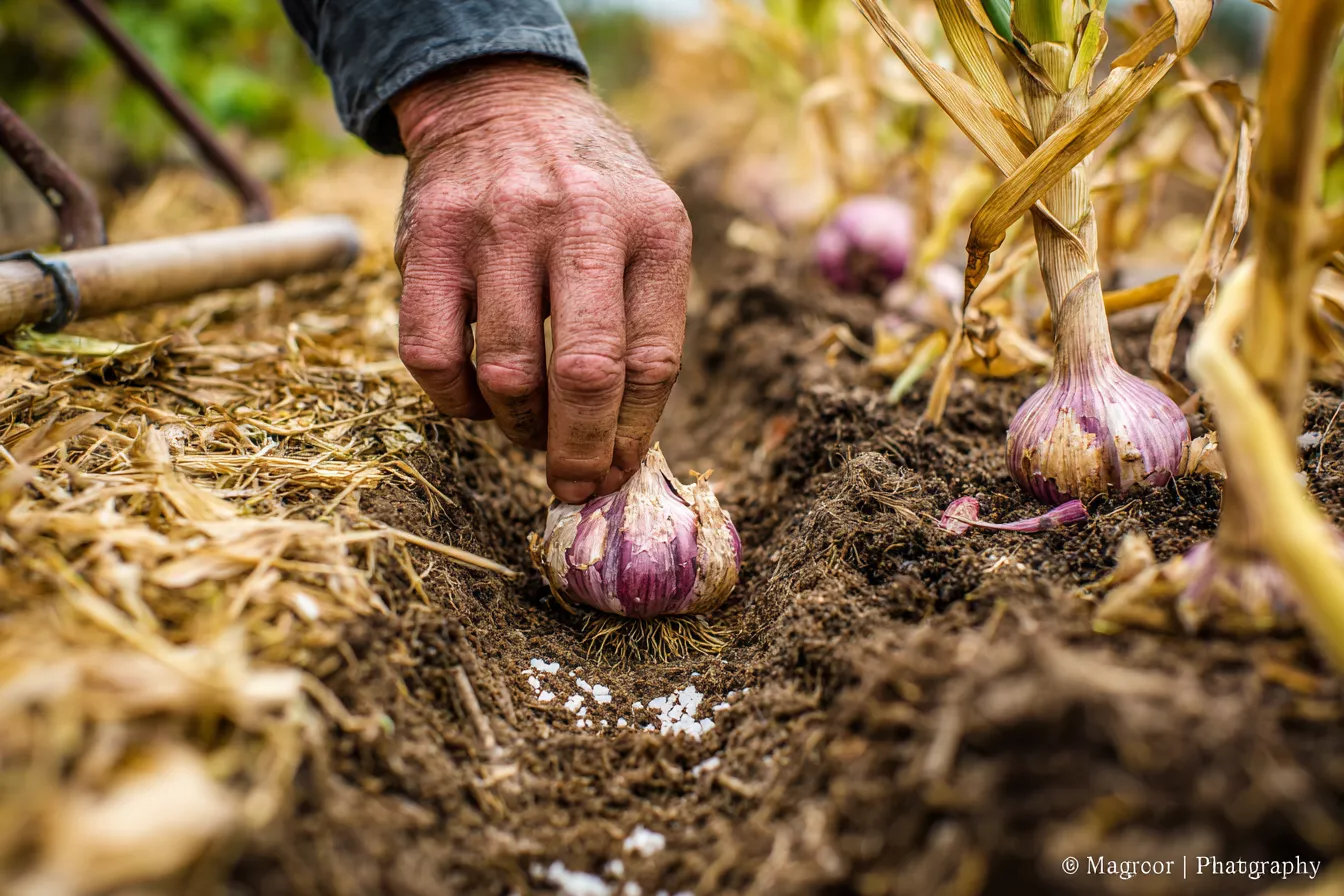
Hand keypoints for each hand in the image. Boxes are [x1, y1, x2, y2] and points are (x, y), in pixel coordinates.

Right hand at [391, 58, 690, 504]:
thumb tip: (621, 448)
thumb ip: (645, 321)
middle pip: (585, 375)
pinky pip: (432, 357)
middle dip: (581, 452)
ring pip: (508, 375)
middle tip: (574, 484)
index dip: (634, 435)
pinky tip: (477, 397)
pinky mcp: (428, 242)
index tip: (619, 471)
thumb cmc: (587, 192)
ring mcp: (498, 228)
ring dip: (520, 427)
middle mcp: (580, 221)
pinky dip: (456, 401)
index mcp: (652, 227)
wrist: (500, 100)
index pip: (653, 362)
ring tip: (528, 428)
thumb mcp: (646, 230)